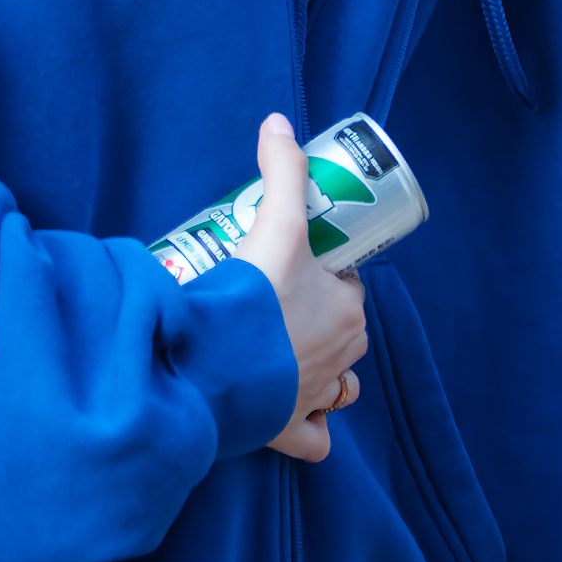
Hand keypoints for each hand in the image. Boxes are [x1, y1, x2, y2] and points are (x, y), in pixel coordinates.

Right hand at [232, 115, 368, 463]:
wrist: (212, 364)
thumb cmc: (253, 298)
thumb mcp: (273, 224)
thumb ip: (279, 170)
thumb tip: (279, 122)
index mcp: (348, 311)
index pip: (348, 285)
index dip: (324, 271)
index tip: (289, 263)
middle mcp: (342, 358)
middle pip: (341, 332)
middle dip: (317, 319)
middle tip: (272, 302)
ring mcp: (316, 397)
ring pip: (338, 387)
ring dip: (323, 373)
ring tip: (286, 355)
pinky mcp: (289, 432)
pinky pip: (315, 439)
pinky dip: (311, 429)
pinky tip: (292, 413)